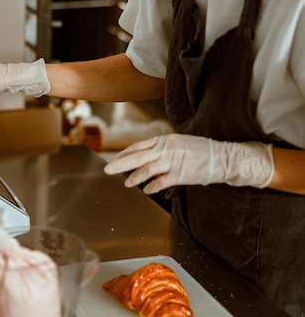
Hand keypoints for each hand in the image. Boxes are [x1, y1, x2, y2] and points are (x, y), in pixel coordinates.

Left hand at [103, 133, 273, 193]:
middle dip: (119, 163)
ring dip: (134, 177)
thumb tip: (144, 156)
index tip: (114, 159)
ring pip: (146, 169)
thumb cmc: (200, 150)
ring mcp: (172, 161)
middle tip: (107, 169)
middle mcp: (166, 149)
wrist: (222, 157)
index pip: (138, 146)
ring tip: (126, 182)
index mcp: (164, 140)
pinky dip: (151, 186)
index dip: (124, 154)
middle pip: (136, 157)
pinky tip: (146, 190)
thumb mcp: (178, 143)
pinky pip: (161, 182)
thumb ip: (161, 148)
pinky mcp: (180, 174)